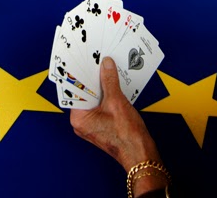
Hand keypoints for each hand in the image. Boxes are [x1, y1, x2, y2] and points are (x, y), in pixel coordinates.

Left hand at [70, 59, 163, 194]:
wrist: (141, 155)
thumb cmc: (128, 137)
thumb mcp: (117, 102)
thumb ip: (110, 81)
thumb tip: (106, 65)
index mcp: (79, 119)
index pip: (75, 91)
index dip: (81, 74)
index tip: (84, 61)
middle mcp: (82, 123)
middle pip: (85, 94)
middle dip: (93, 79)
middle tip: (98, 63)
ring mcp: (91, 124)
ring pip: (94, 99)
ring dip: (102, 86)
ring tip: (108, 71)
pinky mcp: (101, 124)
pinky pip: (101, 105)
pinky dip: (107, 95)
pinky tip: (115, 85)